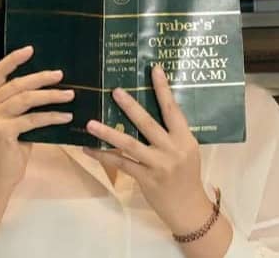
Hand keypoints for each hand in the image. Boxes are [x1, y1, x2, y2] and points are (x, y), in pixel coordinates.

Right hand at [0, 45, 74, 191]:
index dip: (14, 59)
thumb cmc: (10, 145)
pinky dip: (52, 116)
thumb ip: (20, 102)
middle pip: (17, 84)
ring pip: (26, 99)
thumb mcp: (11, 119)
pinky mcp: (2, 131)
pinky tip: (66, 116)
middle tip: (61, 75)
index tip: (31, 49)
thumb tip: (49, 82)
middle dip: (41, 78)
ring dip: (51, 96)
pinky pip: (33, 119)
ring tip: (70, 94)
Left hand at [83, 64, 213, 234]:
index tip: (154, 69)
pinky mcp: (146, 179)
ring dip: (108, 133)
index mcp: (184, 138)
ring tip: (90, 123)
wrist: (189, 209)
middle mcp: (171, 149)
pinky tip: (89, 148)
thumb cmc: (187, 175)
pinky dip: (104, 156)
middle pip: (147, 123)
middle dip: (130, 106)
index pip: (172, 109)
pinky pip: (121, 164)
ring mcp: (158, 165)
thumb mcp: (187, 150)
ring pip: (130, 144)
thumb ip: (173, 132)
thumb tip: (155, 109)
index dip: (163, 88)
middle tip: (114, 91)